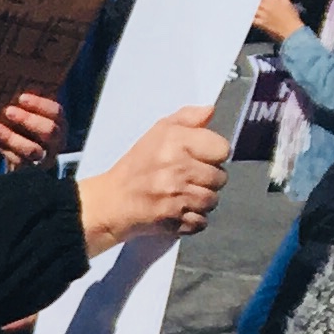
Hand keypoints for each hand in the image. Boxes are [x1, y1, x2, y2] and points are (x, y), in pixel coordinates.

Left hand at [0, 87, 66, 166]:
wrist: (24, 162)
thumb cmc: (27, 131)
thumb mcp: (31, 117)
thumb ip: (27, 107)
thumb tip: (8, 89)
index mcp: (60, 123)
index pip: (56, 111)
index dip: (39, 104)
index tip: (21, 97)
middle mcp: (56, 142)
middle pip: (49, 131)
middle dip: (28, 120)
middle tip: (8, 111)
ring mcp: (45, 158)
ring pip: (32, 150)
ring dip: (13, 138)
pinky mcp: (30, 171)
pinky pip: (18, 161)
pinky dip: (5, 149)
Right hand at [74, 106, 229, 254]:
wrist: (111, 203)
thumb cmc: (136, 167)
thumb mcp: (158, 132)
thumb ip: (187, 118)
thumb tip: (210, 111)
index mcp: (177, 142)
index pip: (222, 150)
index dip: (214, 154)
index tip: (201, 158)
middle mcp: (180, 169)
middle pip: (220, 178)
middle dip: (208, 179)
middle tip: (190, 179)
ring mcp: (178, 197)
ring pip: (212, 201)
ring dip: (202, 200)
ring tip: (185, 196)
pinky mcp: (174, 220)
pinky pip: (201, 222)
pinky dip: (193, 220)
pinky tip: (180, 212)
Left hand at [250, 0, 305, 43]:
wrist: (292, 31)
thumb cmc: (291, 18)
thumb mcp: (287, 3)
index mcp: (272, 1)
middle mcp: (266, 7)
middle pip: (255, 2)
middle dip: (252, 0)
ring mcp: (263, 16)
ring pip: (253, 9)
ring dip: (250, 7)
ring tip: (244, 6)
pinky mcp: (261, 24)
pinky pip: (252, 20)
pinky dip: (250, 18)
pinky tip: (245, 17)